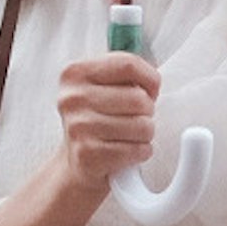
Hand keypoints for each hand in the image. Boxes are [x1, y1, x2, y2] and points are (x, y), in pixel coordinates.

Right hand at [51, 52, 161, 196]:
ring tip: (131, 135)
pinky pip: (137, 150)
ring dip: (145, 134)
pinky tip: (128, 151)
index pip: (128, 64)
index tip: (150, 91)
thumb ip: (126, 74)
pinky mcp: (88, 155)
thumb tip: (153, 81)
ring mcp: (78, 127)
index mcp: (75, 73)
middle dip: (147, 111)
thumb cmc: (97, 120)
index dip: (150, 79)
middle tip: (135, 118)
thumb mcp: (102, 87)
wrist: (75, 161)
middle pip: (138, 98)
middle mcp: (72, 98)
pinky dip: (141, 152)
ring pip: (142, 125)